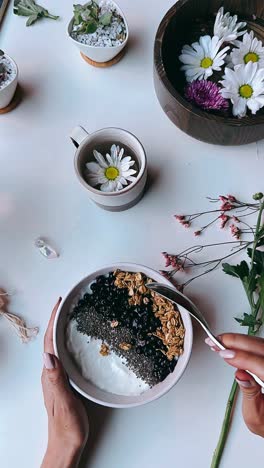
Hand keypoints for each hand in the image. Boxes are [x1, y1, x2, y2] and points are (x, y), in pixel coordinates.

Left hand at [41, 298, 88, 467]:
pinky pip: (66, 355)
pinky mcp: (65, 381)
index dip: (53, 320)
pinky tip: (78, 341)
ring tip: (73, 315)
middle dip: (57, 319)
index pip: (49, 342)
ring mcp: (57, 376)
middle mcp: (51, 372)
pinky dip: (69, 342)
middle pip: (52, 340)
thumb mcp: (64, 402)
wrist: (67, 444)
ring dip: (63, 329)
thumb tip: (48, 355)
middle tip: (68, 303)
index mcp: (50, 374)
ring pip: (59, 346)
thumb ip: (56, 380)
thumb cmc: (67, 426)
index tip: (59, 303)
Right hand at [205, 333, 263, 436]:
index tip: (224, 353)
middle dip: (237, 342)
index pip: (262, 365)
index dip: (242, 357)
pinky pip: (259, 347)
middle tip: (216, 341)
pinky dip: (245, 343)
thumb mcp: (256, 417)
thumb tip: (240, 374)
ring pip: (260, 344)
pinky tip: (233, 344)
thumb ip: (249, 394)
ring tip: (220, 342)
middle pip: (261, 348)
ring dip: (240, 340)